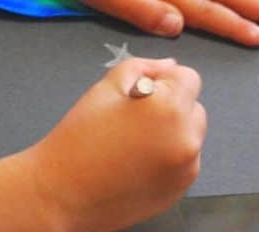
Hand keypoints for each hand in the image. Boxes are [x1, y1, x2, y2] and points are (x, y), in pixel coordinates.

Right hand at [26, 58, 205, 231]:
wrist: (64, 192)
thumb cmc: (80, 136)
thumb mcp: (106, 87)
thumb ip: (143, 67)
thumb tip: (169, 66)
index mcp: (170, 108)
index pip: (189, 78)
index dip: (164, 80)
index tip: (142, 92)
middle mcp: (186, 139)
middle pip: (193, 107)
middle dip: (171, 105)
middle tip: (135, 116)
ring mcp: (186, 169)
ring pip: (190, 135)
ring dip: (172, 131)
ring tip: (135, 140)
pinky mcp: (181, 190)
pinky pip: (185, 161)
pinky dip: (169, 156)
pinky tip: (138, 160)